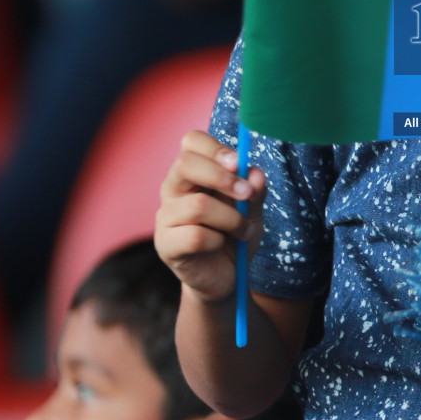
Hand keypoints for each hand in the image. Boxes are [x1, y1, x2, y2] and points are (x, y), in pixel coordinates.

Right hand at [155, 129, 265, 303]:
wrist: (226, 277)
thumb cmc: (236, 235)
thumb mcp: (253, 210)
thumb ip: (255, 191)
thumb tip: (255, 173)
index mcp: (194, 173)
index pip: (191, 142)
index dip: (215, 148)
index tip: (237, 162)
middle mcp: (174, 190)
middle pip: (185, 164)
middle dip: (222, 178)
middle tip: (247, 195)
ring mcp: (165, 217)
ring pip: (198, 205)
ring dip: (231, 219)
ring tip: (244, 230)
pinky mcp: (165, 245)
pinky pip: (195, 236)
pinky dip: (217, 240)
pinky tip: (221, 246)